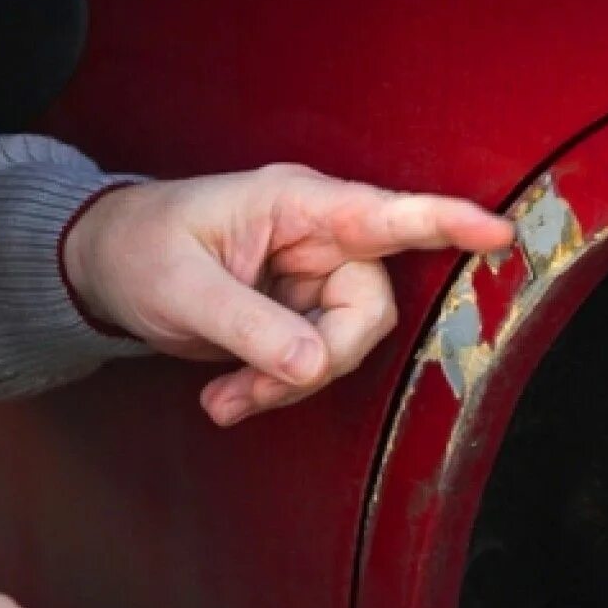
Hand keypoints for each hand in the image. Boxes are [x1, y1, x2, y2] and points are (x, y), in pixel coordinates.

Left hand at [62, 164, 513, 424]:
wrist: (108, 272)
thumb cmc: (140, 251)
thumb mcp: (185, 289)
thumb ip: (250, 327)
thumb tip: (313, 365)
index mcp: (295, 207)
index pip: (383, 214)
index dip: (444, 224)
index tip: (499, 233)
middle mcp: (314, 243)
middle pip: (366, 312)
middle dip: (318, 362)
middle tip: (254, 389)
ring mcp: (307, 285)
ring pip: (339, 349)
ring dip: (284, 387)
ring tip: (224, 400)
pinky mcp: (294, 320)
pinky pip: (309, 366)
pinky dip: (272, 391)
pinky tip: (225, 400)